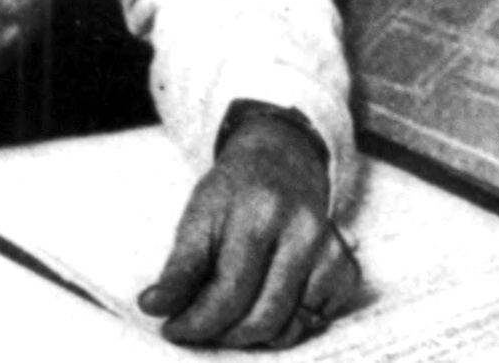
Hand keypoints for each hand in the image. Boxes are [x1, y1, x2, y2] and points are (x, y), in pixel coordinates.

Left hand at [138, 113, 358, 348]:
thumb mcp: (198, 217)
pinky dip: (290, 325)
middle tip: (201, 331)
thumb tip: (152, 307)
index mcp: (258, 214)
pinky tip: (267, 305)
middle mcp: (302, 231)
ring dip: (256, 336)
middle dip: (225, 335)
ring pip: (292, 326)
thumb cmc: (233, 193)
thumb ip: (179, 268)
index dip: (197, 321)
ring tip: (229, 321)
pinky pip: (318, 320)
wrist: (279, 162)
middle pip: (263, 316)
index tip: (174, 330)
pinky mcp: (346, 264)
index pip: (227, 292)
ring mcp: (330, 249)